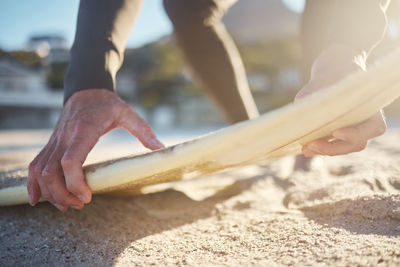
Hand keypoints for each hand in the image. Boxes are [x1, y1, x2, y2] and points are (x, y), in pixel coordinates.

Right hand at [28, 89, 163, 210]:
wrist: (85, 91)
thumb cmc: (107, 104)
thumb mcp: (128, 113)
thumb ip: (143, 130)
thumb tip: (160, 148)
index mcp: (84, 130)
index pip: (71, 160)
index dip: (75, 182)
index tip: (88, 196)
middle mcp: (65, 137)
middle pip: (52, 172)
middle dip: (62, 194)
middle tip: (81, 205)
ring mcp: (55, 141)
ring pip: (40, 171)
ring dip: (50, 193)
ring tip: (67, 205)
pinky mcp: (50, 145)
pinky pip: (35, 166)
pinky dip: (34, 183)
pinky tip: (37, 198)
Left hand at [295, 44, 385, 156]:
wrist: (332, 73)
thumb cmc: (328, 79)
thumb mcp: (317, 85)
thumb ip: (308, 100)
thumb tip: (298, 119)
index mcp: (370, 107)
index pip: (374, 128)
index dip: (355, 134)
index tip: (335, 131)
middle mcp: (367, 122)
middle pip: (358, 143)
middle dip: (334, 148)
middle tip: (312, 145)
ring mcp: (356, 130)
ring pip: (347, 147)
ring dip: (327, 150)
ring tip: (306, 148)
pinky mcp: (343, 135)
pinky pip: (337, 146)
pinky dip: (323, 148)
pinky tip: (307, 149)